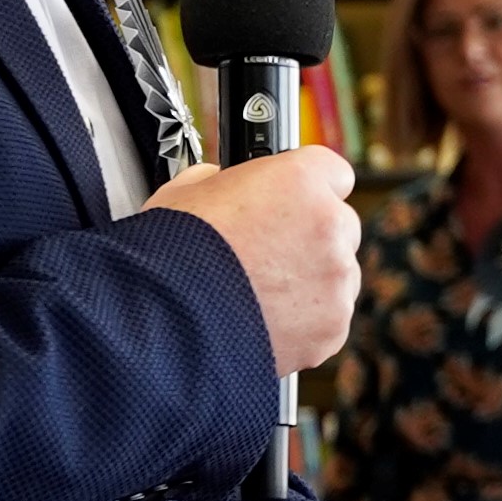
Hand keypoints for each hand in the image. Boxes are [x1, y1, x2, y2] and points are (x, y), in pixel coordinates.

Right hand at [152, 145, 361, 375]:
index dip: (309, 189)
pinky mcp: (332, 327)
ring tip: (258, 295)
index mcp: (300, 180)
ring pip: (337, 276)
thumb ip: (223, 180)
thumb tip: (222, 182)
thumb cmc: (169, 254)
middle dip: (311, 239)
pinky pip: (327, 319)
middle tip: (268, 256)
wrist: (162, 319)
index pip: (332, 173)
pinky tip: (264, 322)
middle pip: (339, 226)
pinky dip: (305, 324)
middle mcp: (330, 225)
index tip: (293, 202)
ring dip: (309, 282)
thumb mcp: (187, 190)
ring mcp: (336, 279)